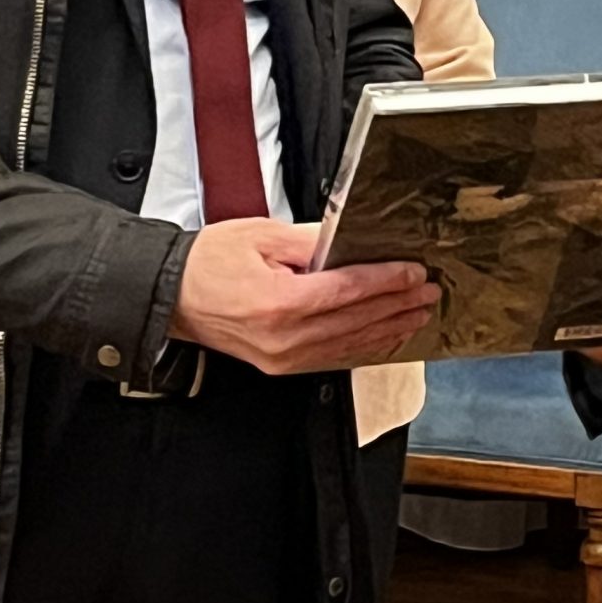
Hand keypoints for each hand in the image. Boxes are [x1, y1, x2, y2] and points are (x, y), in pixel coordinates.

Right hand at [171, 220, 439, 374]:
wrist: (173, 299)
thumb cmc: (207, 265)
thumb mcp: (259, 236)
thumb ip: (310, 240)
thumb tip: (348, 239)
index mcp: (278, 303)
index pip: (348, 291)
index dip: (385, 281)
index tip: (413, 272)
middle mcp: (284, 338)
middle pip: (356, 321)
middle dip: (398, 305)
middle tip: (429, 291)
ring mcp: (284, 358)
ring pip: (351, 344)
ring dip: (389, 328)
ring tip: (417, 313)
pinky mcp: (282, 366)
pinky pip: (334, 358)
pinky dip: (365, 346)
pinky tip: (385, 336)